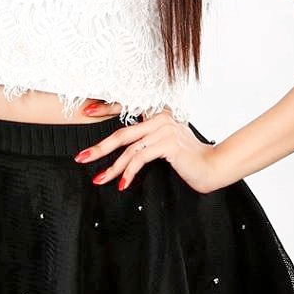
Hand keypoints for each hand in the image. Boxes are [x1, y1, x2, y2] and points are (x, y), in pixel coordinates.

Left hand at [75, 102, 230, 194]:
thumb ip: (146, 140)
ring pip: (129, 149)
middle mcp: (161, 117)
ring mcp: (165, 129)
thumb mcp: (164, 145)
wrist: (212, 167)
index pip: (127, 109)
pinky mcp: (168, 144)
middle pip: (122, 133)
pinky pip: (140, 158)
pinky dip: (129, 172)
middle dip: (99, 147)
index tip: (87, 111)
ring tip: (100, 179)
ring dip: (112, 167)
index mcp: (158, 113)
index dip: (105, 109)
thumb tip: (122, 150)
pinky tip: (123, 184)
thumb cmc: (187, 159)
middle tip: (82, 157)